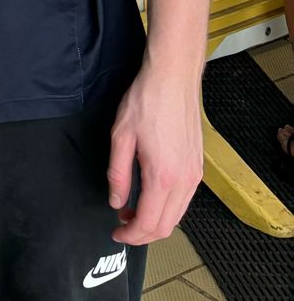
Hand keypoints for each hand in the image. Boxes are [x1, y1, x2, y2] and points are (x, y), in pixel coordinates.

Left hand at [107, 63, 202, 243]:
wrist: (173, 79)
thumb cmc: (146, 101)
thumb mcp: (120, 135)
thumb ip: (117, 173)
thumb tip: (116, 201)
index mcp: (162, 177)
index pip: (147, 223)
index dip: (130, 235)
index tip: (115, 232)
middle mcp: (183, 182)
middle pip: (165, 226)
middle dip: (142, 234)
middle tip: (121, 226)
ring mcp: (194, 176)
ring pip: (176, 217)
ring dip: (154, 222)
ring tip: (131, 211)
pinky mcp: (198, 168)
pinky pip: (184, 202)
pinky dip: (167, 209)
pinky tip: (150, 197)